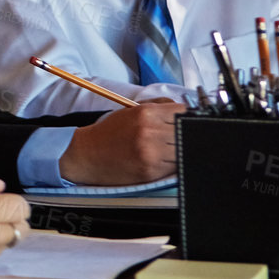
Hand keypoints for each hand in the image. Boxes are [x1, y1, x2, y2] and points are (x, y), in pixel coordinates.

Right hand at [58, 100, 183, 184]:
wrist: (86, 154)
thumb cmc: (108, 133)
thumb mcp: (131, 111)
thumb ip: (159, 107)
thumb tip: (186, 110)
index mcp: (146, 113)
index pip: (185, 112)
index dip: (192, 117)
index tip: (193, 122)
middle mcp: (150, 132)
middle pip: (189, 132)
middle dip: (190, 135)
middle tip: (185, 138)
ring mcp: (151, 153)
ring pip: (185, 151)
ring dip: (184, 151)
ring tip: (175, 151)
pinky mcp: (151, 171)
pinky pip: (176, 167)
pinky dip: (176, 165)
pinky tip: (167, 161)